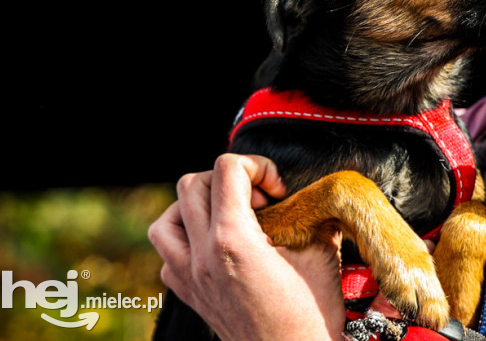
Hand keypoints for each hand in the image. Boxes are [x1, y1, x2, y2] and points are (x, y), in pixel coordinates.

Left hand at [148, 153, 346, 339]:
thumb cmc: (310, 318)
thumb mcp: (320, 254)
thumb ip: (311, 215)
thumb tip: (315, 195)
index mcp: (233, 241)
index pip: (227, 170)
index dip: (258, 167)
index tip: (277, 189)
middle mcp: (202, 257)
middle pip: (191, 185)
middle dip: (228, 179)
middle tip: (258, 198)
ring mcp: (190, 279)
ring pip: (166, 219)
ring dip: (196, 207)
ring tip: (228, 215)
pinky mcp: (189, 296)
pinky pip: (168, 254)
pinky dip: (187, 240)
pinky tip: (216, 246)